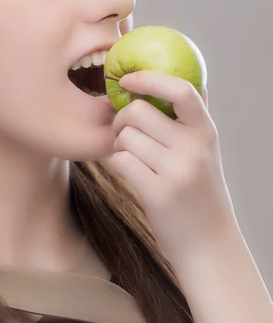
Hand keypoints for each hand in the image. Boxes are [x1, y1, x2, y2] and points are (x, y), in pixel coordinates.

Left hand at [103, 70, 237, 265]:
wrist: (209, 244)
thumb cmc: (199, 191)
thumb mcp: (206, 151)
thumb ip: (192, 118)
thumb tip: (180, 78)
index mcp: (206, 131)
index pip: (180, 89)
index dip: (148, 78)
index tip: (126, 79)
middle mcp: (194, 148)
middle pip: (138, 111)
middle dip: (121, 119)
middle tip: (122, 132)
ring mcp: (177, 172)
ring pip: (125, 137)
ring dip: (118, 145)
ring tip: (129, 157)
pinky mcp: (158, 194)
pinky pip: (119, 160)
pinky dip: (114, 162)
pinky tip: (125, 170)